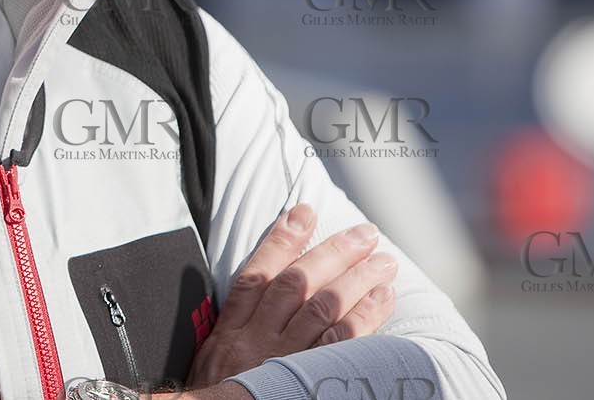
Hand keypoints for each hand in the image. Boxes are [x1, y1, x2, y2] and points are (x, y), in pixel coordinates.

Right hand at [185, 204, 397, 384]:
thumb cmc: (215, 398)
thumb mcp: (209, 364)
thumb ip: (230, 332)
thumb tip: (258, 298)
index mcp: (229, 333)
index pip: (256, 276)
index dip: (281, 241)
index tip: (304, 212)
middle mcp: (256, 341)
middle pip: (298, 284)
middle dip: (333, 252)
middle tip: (365, 234)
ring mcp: (283, 361)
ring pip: (323, 308)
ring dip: (357, 279)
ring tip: (384, 262)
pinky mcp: (307, 381)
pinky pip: (340, 345)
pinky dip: (365, 317)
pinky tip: (383, 299)